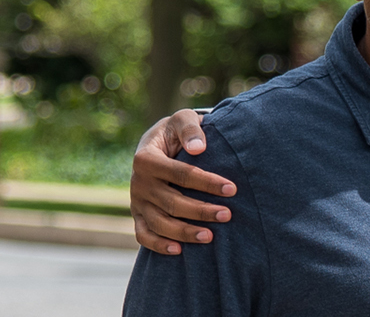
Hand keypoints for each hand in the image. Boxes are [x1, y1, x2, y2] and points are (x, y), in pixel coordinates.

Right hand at [130, 109, 236, 254]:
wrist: (159, 142)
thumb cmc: (177, 132)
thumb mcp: (183, 120)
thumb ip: (191, 129)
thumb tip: (199, 149)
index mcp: (146, 158)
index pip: (180, 174)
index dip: (207, 182)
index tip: (232, 189)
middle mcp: (138, 182)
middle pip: (171, 202)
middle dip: (201, 211)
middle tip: (228, 215)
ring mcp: (137, 201)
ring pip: (159, 223)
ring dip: (184, 232)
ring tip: (210, 237)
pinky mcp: (138, 215)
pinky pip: (143, 235)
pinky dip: (158, 245)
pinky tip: (179, 251)